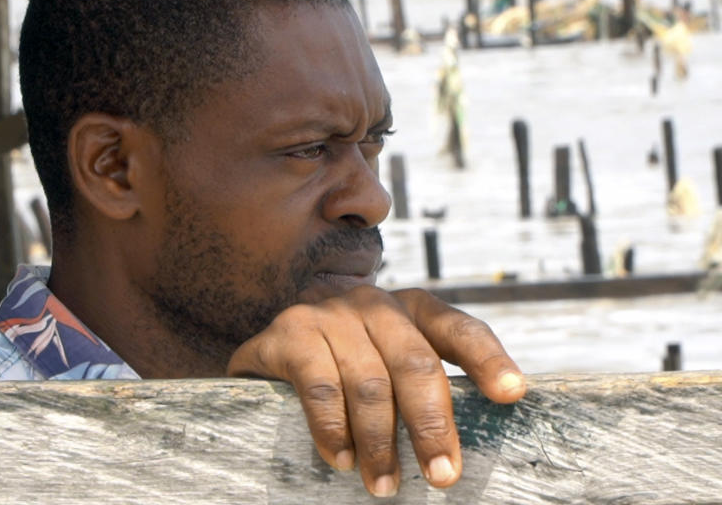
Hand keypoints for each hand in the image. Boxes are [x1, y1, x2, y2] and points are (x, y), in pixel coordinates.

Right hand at [226, 285, 524, 497]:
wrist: (276, 336)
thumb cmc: (349, 360)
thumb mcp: (391, 359)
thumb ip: (423, 382)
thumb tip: (466, 443)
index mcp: (411, 308)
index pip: (458, 328)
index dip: (487, 359)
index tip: (513, 394)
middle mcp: (373, 302)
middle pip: (414, 362)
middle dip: (432, 425)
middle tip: (442, 476)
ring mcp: (329, 314)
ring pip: (368, 382)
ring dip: (380, 442)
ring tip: (383, 486)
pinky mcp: (289, 332)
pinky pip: (318, 386)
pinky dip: (332, 429)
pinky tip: (341, 460)